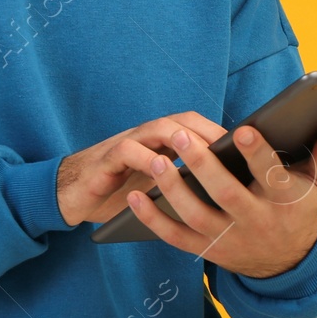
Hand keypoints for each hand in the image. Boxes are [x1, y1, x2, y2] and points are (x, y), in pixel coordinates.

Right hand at [57, 112, 227, 226]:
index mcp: (160, 142)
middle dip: (206, 132)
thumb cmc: (119, 192)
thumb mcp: (156, 187)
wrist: (72, 196)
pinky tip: (161, 171)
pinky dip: (145, 159)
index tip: (244, 148)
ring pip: (156, 129)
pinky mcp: (105, 161)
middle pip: (181, 122)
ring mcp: (125, 145)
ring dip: (180, 138)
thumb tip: (225, 192)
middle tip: (228, 148)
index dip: (219, 133)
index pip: (194, 126)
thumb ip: (182, 181)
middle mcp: (145, 138)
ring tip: (200, 153)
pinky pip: (127, 152)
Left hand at [126, 124, 316, 278]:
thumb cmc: (299, 210)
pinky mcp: (205, 250)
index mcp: (283, 203)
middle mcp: (254, 222)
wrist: (286, 264)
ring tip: (155, 160)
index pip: (272, 177)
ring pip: (195, 216)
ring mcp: (226, 239)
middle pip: (225, 195)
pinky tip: (133, 195)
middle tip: (180, 135)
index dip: (260, 155)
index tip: (245, 131)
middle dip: (202, 165)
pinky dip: (152, 218)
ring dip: (172, 190)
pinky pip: (174, 236)